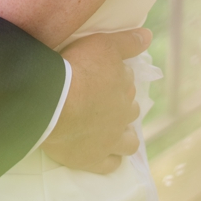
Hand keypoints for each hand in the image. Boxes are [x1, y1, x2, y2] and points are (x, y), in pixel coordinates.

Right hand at [42, 28, 150, 172]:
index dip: (117, 80)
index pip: (127, 84)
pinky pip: (109, 164)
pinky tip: (103, 154)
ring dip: (123, 136)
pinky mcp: (93, 160)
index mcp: (124, 89)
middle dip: (121, 107)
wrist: (52, 103)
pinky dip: (108, 160)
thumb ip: (127, 42)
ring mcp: (109, 141)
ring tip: (112, 131)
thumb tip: (149, 35)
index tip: (103, 76)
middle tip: (103, 101)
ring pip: (128, 142)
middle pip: (129, 111)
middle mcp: (122, 116)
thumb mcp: (103, 45)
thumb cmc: (77, 69)